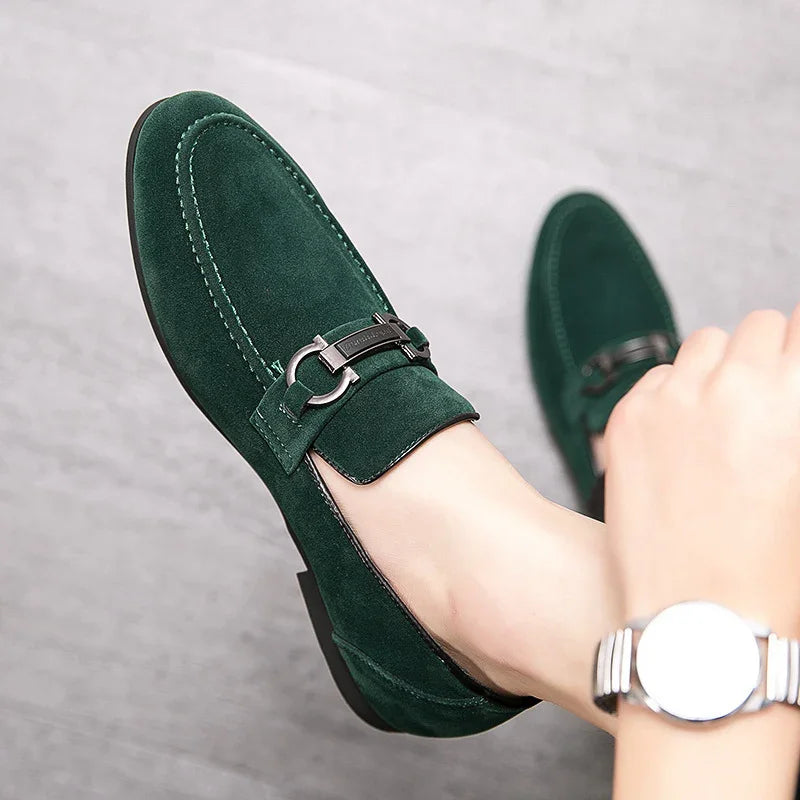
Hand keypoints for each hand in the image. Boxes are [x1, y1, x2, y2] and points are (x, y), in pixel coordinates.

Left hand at [604, 306, 799, 632]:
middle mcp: (734, 385)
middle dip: (765, 355)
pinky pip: (659, 377)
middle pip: (755, 328)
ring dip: (719, 366)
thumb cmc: (776, 569)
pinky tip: (682, 434)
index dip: (798, 352)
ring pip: (703, 344)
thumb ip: (793, 414)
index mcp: (794, 398)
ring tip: (723, 412)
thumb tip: (784, 386)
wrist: (704, 621)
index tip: (791, 369)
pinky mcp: (628, 419)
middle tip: (764, 395)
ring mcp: (673, 399)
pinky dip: (674, 392)